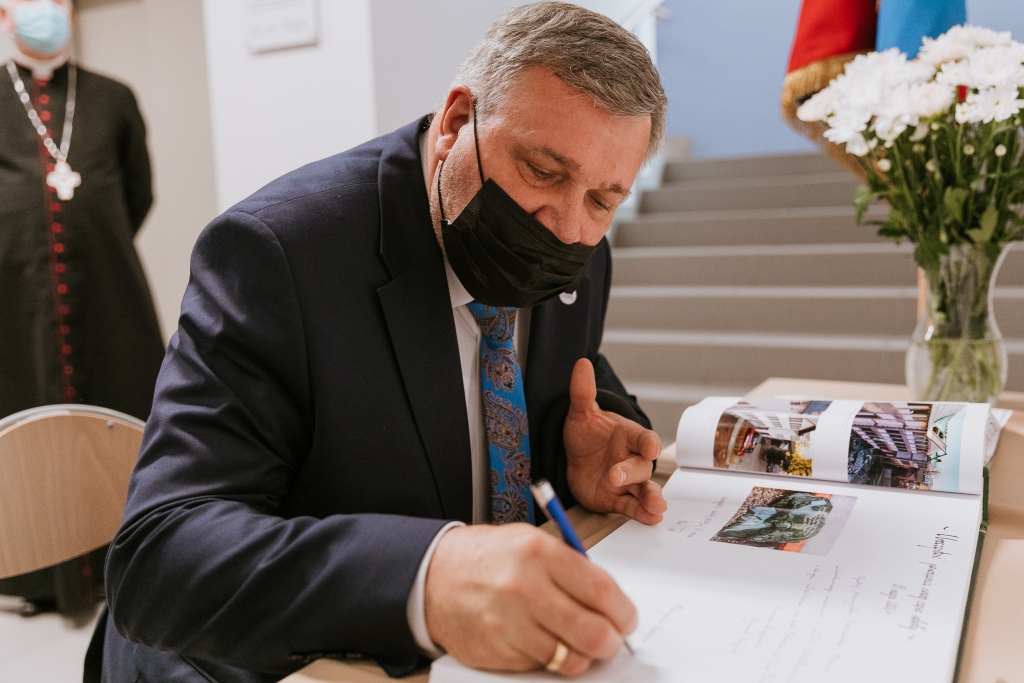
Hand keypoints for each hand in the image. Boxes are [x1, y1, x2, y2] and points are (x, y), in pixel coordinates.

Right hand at [424, 524, 636, 674]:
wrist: (433, 576)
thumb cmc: (487, 558)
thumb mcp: (530, 542)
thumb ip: (570, 568)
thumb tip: (612, 602)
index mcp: (538, 552)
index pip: (601, 590)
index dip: (623, 611)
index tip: (627, 619)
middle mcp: (524, 587)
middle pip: (593, 632)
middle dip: (610, 642)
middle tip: (610, 640)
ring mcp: (509, 623)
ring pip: (570, 658)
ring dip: (581, 655)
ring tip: (576, 643)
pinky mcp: (497, 650)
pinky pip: (542, 666)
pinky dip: (549, 659)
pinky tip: (542, 641)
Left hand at [563, 358, 666, 524]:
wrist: (575, 456)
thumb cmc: (586, 433)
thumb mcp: (581, 413)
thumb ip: (583, 392)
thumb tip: (581, 364)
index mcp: (629, 437)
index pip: (644, 438)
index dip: (649, 443)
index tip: (651, 448)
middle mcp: (631, 459)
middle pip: (640, 467)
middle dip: (631, 472)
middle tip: (616, 476)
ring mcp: (626, 482)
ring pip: (642, 490)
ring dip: (651, 499)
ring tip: (658, 507)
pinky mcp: (617, 499)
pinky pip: (631, 507)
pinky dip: (642, 514)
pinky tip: (652, 519)